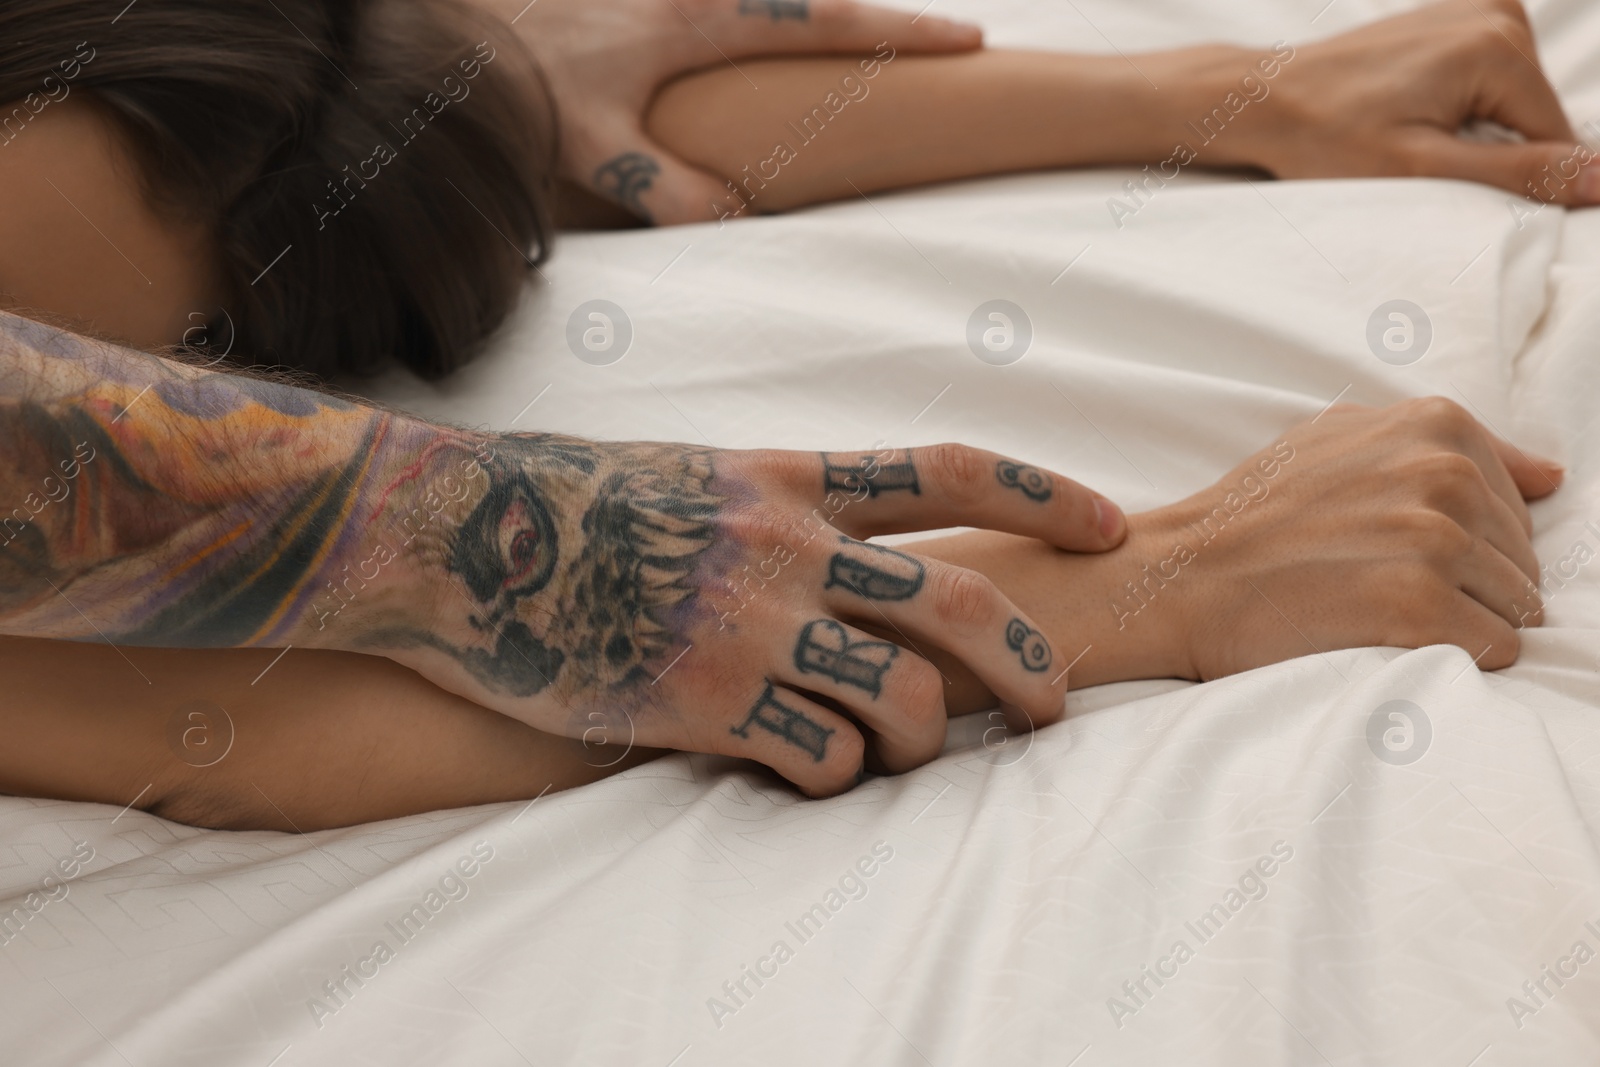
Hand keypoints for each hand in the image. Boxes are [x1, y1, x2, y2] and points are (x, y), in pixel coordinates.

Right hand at [372, 437, 1124, 795]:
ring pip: (907, 702)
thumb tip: (843, 554)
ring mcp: (749, 624)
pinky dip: (835, 778)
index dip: (1048, 494)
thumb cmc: (560, 502)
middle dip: (1031, 660)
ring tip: (904, 751)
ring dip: (926, 741)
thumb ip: (776, 507)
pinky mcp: (703, 702)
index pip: (949, 472)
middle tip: (1056, 701)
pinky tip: (801, 769)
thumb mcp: (687, 473)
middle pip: (961, 598)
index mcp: (787, 477)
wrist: (453, 536)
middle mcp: (786, 545)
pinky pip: (821, 762)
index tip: (1116, 524)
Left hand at [472, 0, 981, 222]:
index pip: (820, 18)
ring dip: (812, 16)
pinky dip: (757, 16)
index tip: (970, 42)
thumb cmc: (511, 76)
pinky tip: (760, 44)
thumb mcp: (590, 143)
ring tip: (864, 44)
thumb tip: (739, 219)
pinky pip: (717, 3)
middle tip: (943, 38)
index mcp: (693, 18)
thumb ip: (667, 187)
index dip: (900, 32)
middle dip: (874, 14)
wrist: (440, 23)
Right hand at [1161, 397, 1559, 676]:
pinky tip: (1401, 643)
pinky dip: (1461, 657)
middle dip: (1473, 585)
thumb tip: (1552, 477)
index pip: (1516, 504)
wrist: (1183, 576)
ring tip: (1391, 618)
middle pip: (1521, 558)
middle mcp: (1442, 474)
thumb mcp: (1339, 439)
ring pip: (1518, 606)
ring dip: (1466, 623)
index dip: (1469, 542)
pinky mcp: (1421, 605)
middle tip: (1389, 591)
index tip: (1405, 556)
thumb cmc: (1253, 513)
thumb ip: (1443, 443)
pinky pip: (1497, 648)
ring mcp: (1435, 540)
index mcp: (1434, 426)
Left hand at [1233, 0, 1599, 202]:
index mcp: (1499, 44)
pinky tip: (1409, 112)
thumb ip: (1518, 173)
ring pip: (1510, 100)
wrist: (1267, 99)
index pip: (1553, 137)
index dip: (1514, 179)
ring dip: (1470, 130)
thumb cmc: (1327, 137)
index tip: (1454, 184)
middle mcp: (1497, 13)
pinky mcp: (1456, 17)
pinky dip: (1458, 106)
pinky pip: (1486, 78)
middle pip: (1532, 115)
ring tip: (1407, 131)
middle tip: (1419, 156)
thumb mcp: (1424, 168)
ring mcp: (1477, 8)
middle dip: (1487, 149)